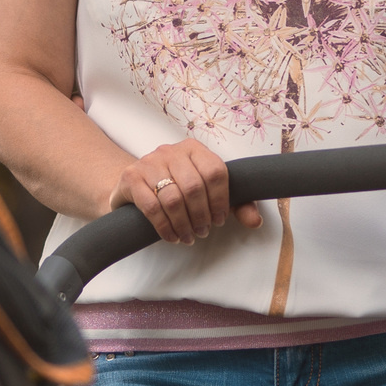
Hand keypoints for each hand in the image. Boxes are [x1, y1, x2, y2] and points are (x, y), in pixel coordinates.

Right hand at [108, 139, 262, 244]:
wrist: (133, 186)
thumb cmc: (175, 188)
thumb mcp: (207, 193)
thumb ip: (235, 204)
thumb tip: (255, 221)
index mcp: (193, 149)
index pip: (215, 172)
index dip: (221, 200)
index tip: (219, 220)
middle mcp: (170, 151)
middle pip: (194, 187)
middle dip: (201, 216)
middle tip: (202, 232)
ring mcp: (149, 162)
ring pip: (173, 198)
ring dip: (184, 224)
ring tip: (188, 237)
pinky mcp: (131, 177)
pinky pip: (151, 207)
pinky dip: (165, 227)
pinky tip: (171, 236)